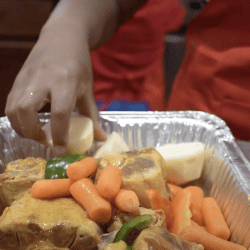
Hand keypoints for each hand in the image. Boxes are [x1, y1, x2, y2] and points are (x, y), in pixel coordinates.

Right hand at [5, 27, 105, 155]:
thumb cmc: (78, 63)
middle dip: (33, 134)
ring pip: (13, 110)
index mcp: (64, 82)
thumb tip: (100, 138)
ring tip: (37, 133)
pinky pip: (10, 103)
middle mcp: (42, 80)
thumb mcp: (88, 88)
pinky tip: (29, 121)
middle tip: (46, 140)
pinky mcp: (18, 79)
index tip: (61, 151)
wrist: (62, 37)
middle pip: (26, 113)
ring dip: (22, 128)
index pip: (59, 114)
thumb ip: (93, 115)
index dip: (59, 135)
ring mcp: (26, 79)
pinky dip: (17, 118)